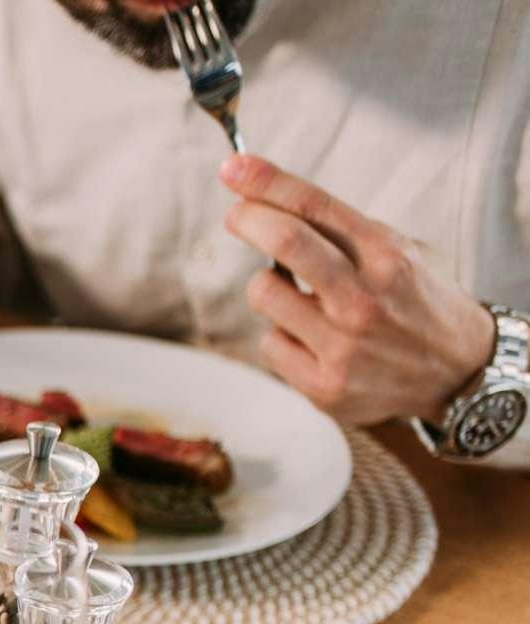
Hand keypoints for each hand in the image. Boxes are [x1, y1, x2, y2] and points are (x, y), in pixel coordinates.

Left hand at [221, 154, 495, 426]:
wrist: (458, 371)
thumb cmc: (414, 302)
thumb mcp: (398, 253)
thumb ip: (342, 233)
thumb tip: (265, 200)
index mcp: (387, 256)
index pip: (316, 207)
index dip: (267, 183)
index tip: (233, 168)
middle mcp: (365, 299)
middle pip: (286, 242)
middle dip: (250, 219)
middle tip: (237, 215)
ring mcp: (344, 346)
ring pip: (264, 295)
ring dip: (269, 288)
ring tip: (298, 297)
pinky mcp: (325, 387)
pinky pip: (270, 345)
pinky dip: (281, 337)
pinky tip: (311, 341)